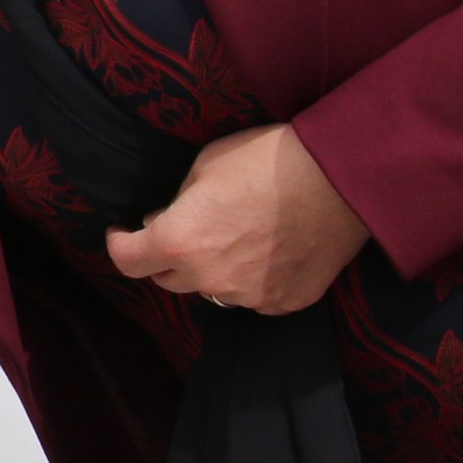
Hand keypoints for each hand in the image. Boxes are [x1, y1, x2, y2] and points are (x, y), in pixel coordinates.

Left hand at [105, 123, 369, 315]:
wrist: (341, 178)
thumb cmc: (268, 161)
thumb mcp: (205, 166)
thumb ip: (178, 202)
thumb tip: (166, 218)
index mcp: (180, 242)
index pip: (128, 261)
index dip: (121, 244)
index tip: (124, 232)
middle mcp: (209, 279)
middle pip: (168, 278)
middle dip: (167, 254)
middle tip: (184, 226)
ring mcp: (249, 296)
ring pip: (213, 288)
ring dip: (211, 268)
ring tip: (235, 235)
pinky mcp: (285, 302)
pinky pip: (254, 295)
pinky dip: (251, 277)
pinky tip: (269, 249)